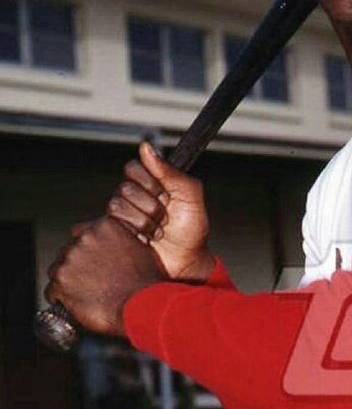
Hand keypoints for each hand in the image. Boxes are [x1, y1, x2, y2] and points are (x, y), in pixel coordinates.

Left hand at [44, 217, 164, 335]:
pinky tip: (75, 306)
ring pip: (57, 270)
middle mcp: (85, 238)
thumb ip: (122, 242)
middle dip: (76, 267)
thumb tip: (114, 249)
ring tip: (84, 296)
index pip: (82, 234)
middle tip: (90, 283)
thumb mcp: (142, 251)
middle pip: (68, 252)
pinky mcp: (61, 280)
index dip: (87, 251)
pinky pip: (51, 291)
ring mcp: (71, 258)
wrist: (144, 306)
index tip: (91, 263)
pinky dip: (60, 299)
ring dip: (67, 282)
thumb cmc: (148, 284)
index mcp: (104, 226)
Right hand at [107, 141, 214, 281]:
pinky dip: (121, 231)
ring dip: (142, 223)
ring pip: (115, 207)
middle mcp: (133, 197)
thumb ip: (171, 171)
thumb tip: (145, 146)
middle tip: (165, 219)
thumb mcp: (190, 196)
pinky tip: (140, 239)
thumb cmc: (192, 229)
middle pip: (124, 189)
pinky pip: (102, 225)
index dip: (149, 182)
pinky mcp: (114, 234)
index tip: (167, 196)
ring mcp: (122, 216)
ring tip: (157, 233)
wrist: (187, 262)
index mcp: (149, 183)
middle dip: (150, 207)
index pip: (133, 168)